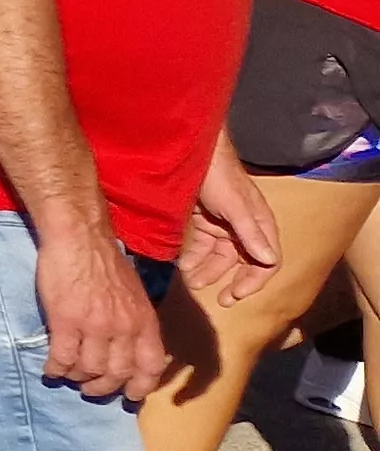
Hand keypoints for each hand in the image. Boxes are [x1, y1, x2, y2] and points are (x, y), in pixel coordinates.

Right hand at [36, 227, 169, 400]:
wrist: (78, 238)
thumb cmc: (104, 261)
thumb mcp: (134, 294)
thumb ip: (135, 322)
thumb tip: (130, 348)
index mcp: (144, 320)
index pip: (152, 366)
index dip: (141, 387)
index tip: (129, 396)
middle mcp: (124, 327)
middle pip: (117, 373)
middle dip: (102, 387)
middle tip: (90, 388)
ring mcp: (94, 325)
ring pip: (88, 369)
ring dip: (77, 377)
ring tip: (68, 375)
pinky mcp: (65, 321)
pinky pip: (62, 357)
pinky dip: (55, 368)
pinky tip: (50, 368)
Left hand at [180, 160, 281, 308]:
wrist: (193, 152)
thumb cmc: (220, 176)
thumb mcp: (236, 206)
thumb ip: (250, 233)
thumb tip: (268, 261)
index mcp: (260, 226)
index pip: (266, 262)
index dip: (254, 281)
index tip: (235, 295)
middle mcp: (244, 228)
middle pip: (241, 263)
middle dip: (228, 280)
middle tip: (216, 299)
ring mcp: (222, 225)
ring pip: (219, 256)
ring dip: (207, 270)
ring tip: (191, 280)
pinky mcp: (203, 220)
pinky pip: (202, 246)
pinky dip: (194, 257)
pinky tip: (183, 264)